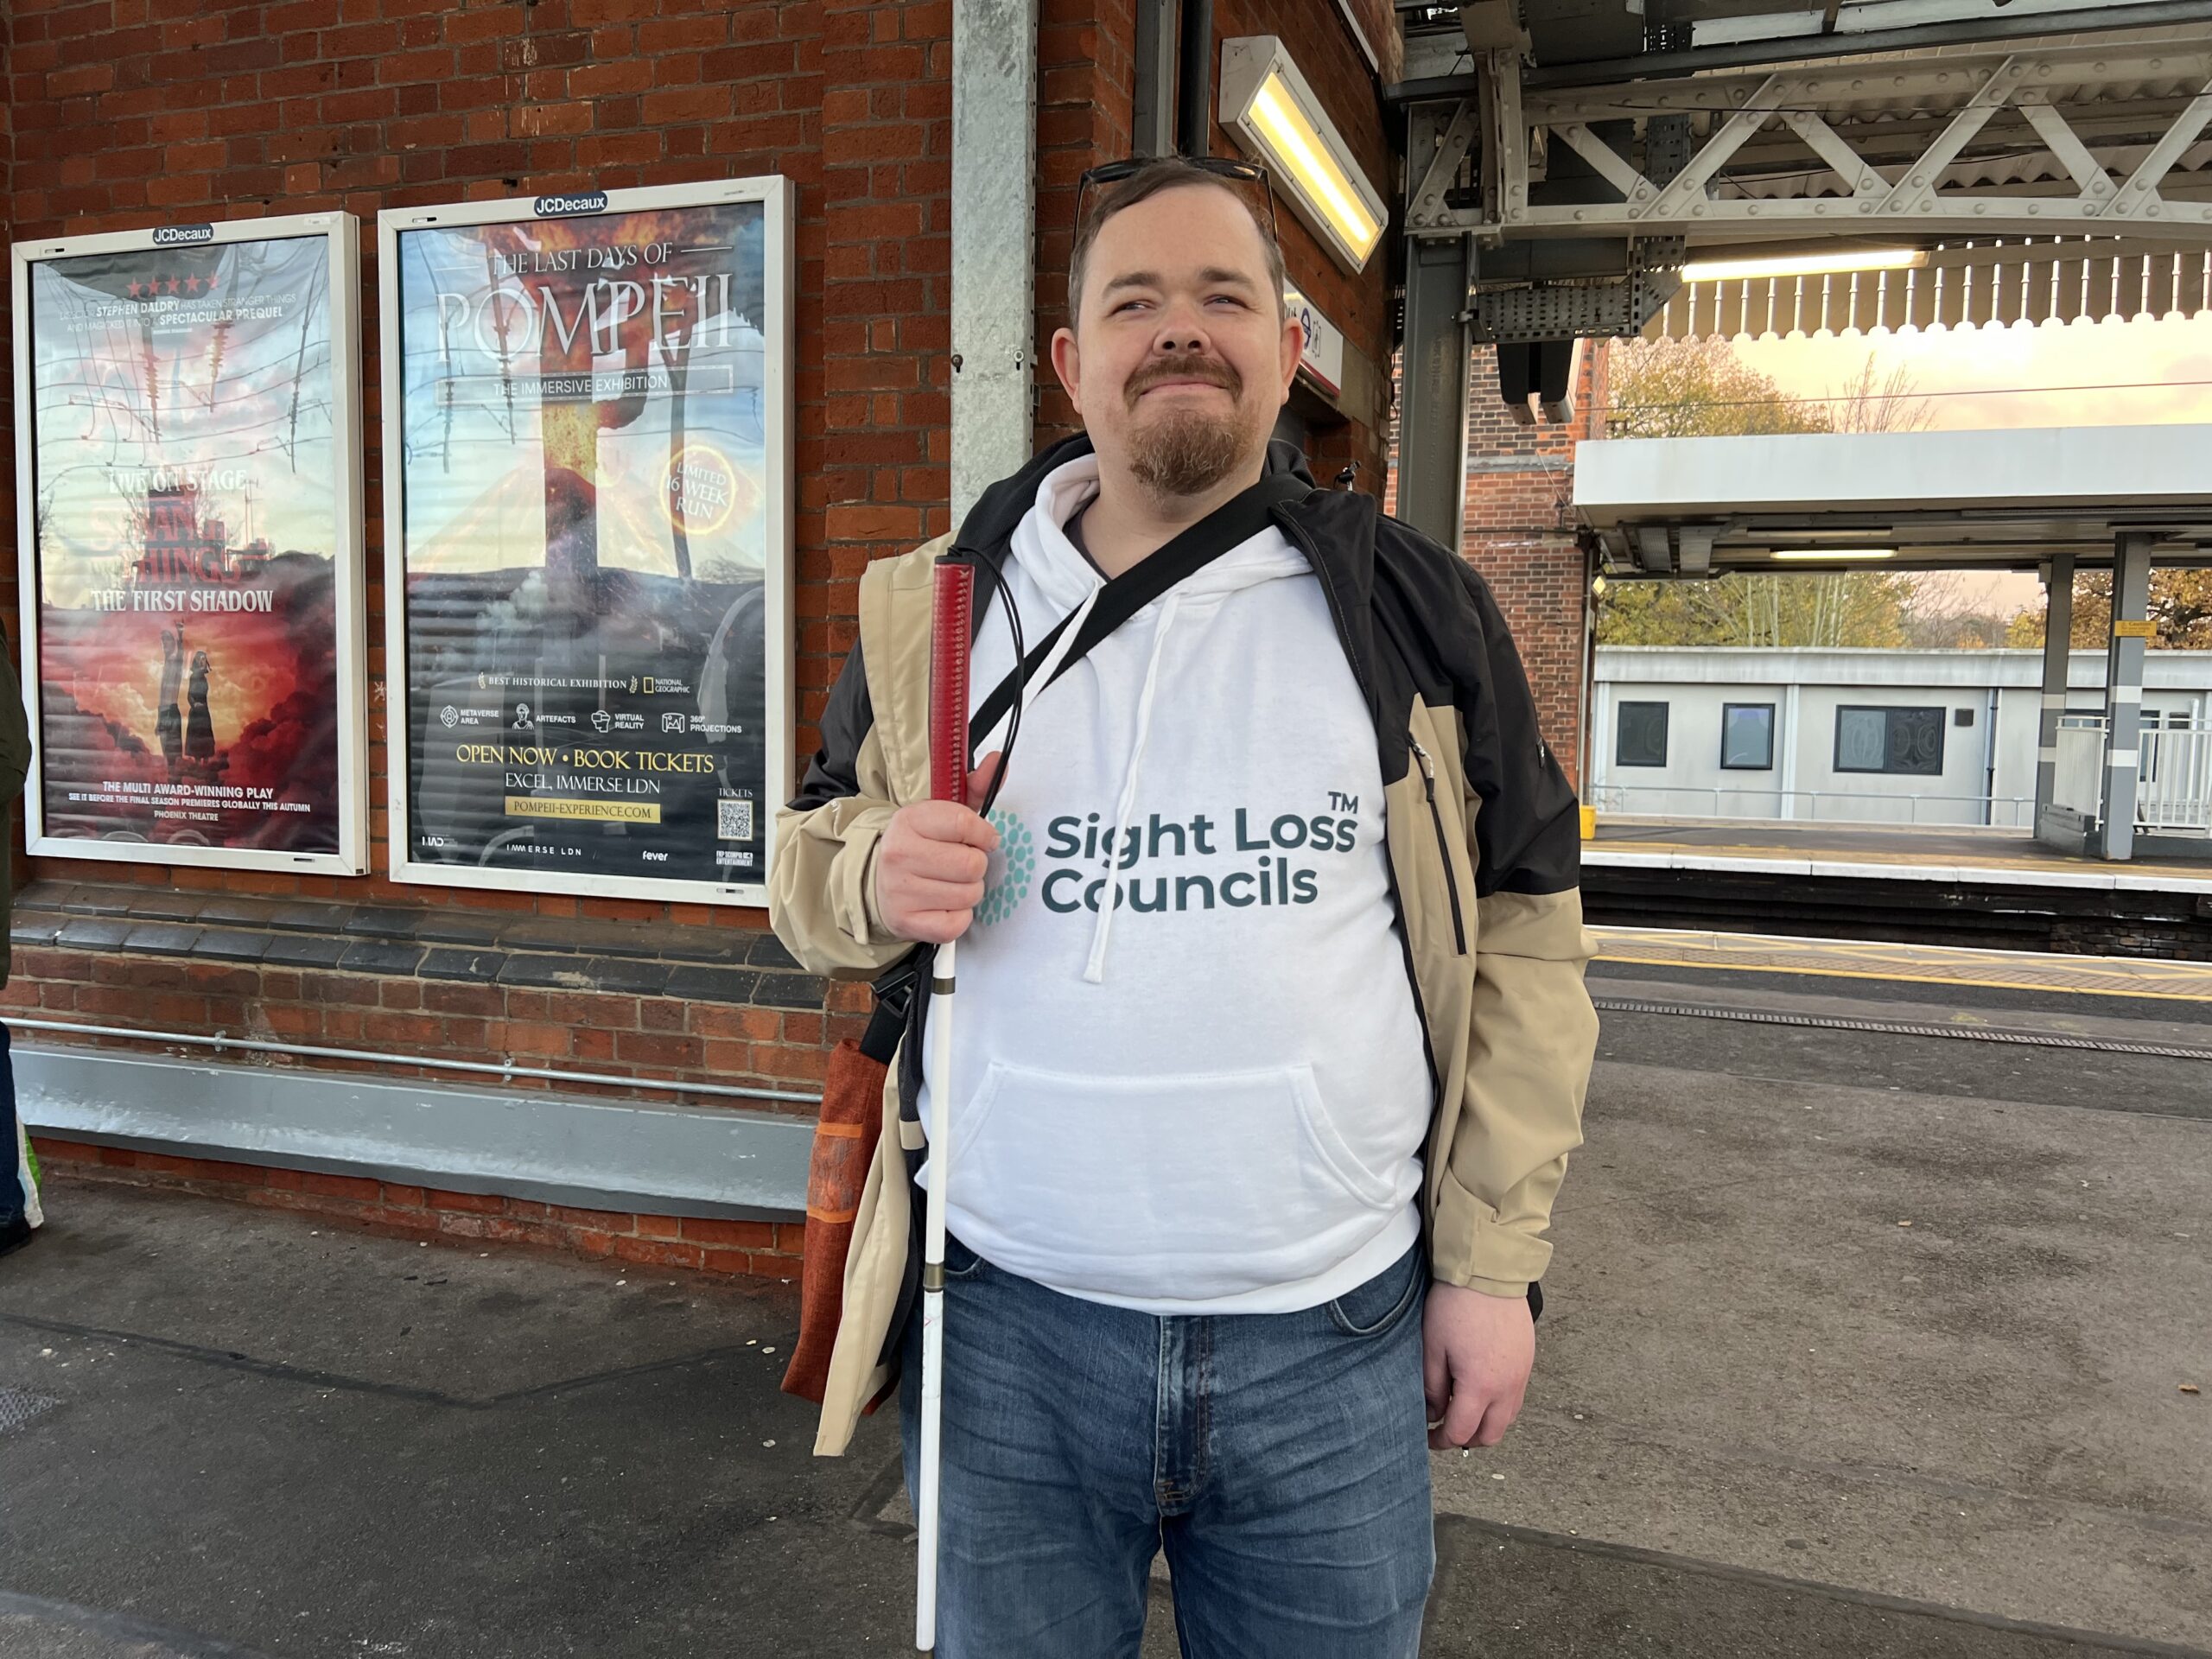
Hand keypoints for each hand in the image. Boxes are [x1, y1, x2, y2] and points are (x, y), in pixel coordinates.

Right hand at [871, 753, 1003, 943]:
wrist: (875, 880)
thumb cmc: (920, 845)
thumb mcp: (942, 812)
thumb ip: (974, 786)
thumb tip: (1000, 760)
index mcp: (909, 820)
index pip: (966, 824)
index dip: (984, 834)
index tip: (982, 838)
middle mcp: (900, 854)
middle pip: (972, 864)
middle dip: (976, 865)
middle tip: (961, 864)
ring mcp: (900, 890)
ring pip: (969, 894)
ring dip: (969, 890)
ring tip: (951, 883)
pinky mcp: (906, 921)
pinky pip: (957, 922)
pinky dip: (959, 916)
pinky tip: (944, 904)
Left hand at [1423, 1282, 1534, 1449]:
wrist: (1488, 1274)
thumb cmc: (1457, 1306)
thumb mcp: (1433, 1348)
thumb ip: (1433, 1388)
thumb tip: (1434, 1413)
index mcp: (1481, 1386)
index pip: (1461, 1432)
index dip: (1441, 1440)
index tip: (1428, 1437)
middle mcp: (1507, 1387)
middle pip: (1490, 1436)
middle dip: (1466, 1440)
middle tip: (1445, 1429)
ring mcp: (1521, 1375)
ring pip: (1507, 1420)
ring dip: (1485, 1424)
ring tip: (1463, 1411)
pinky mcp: (1527, 1362)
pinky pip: (1516, 1399)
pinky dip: (1499, 1407)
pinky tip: (1481, 1392)